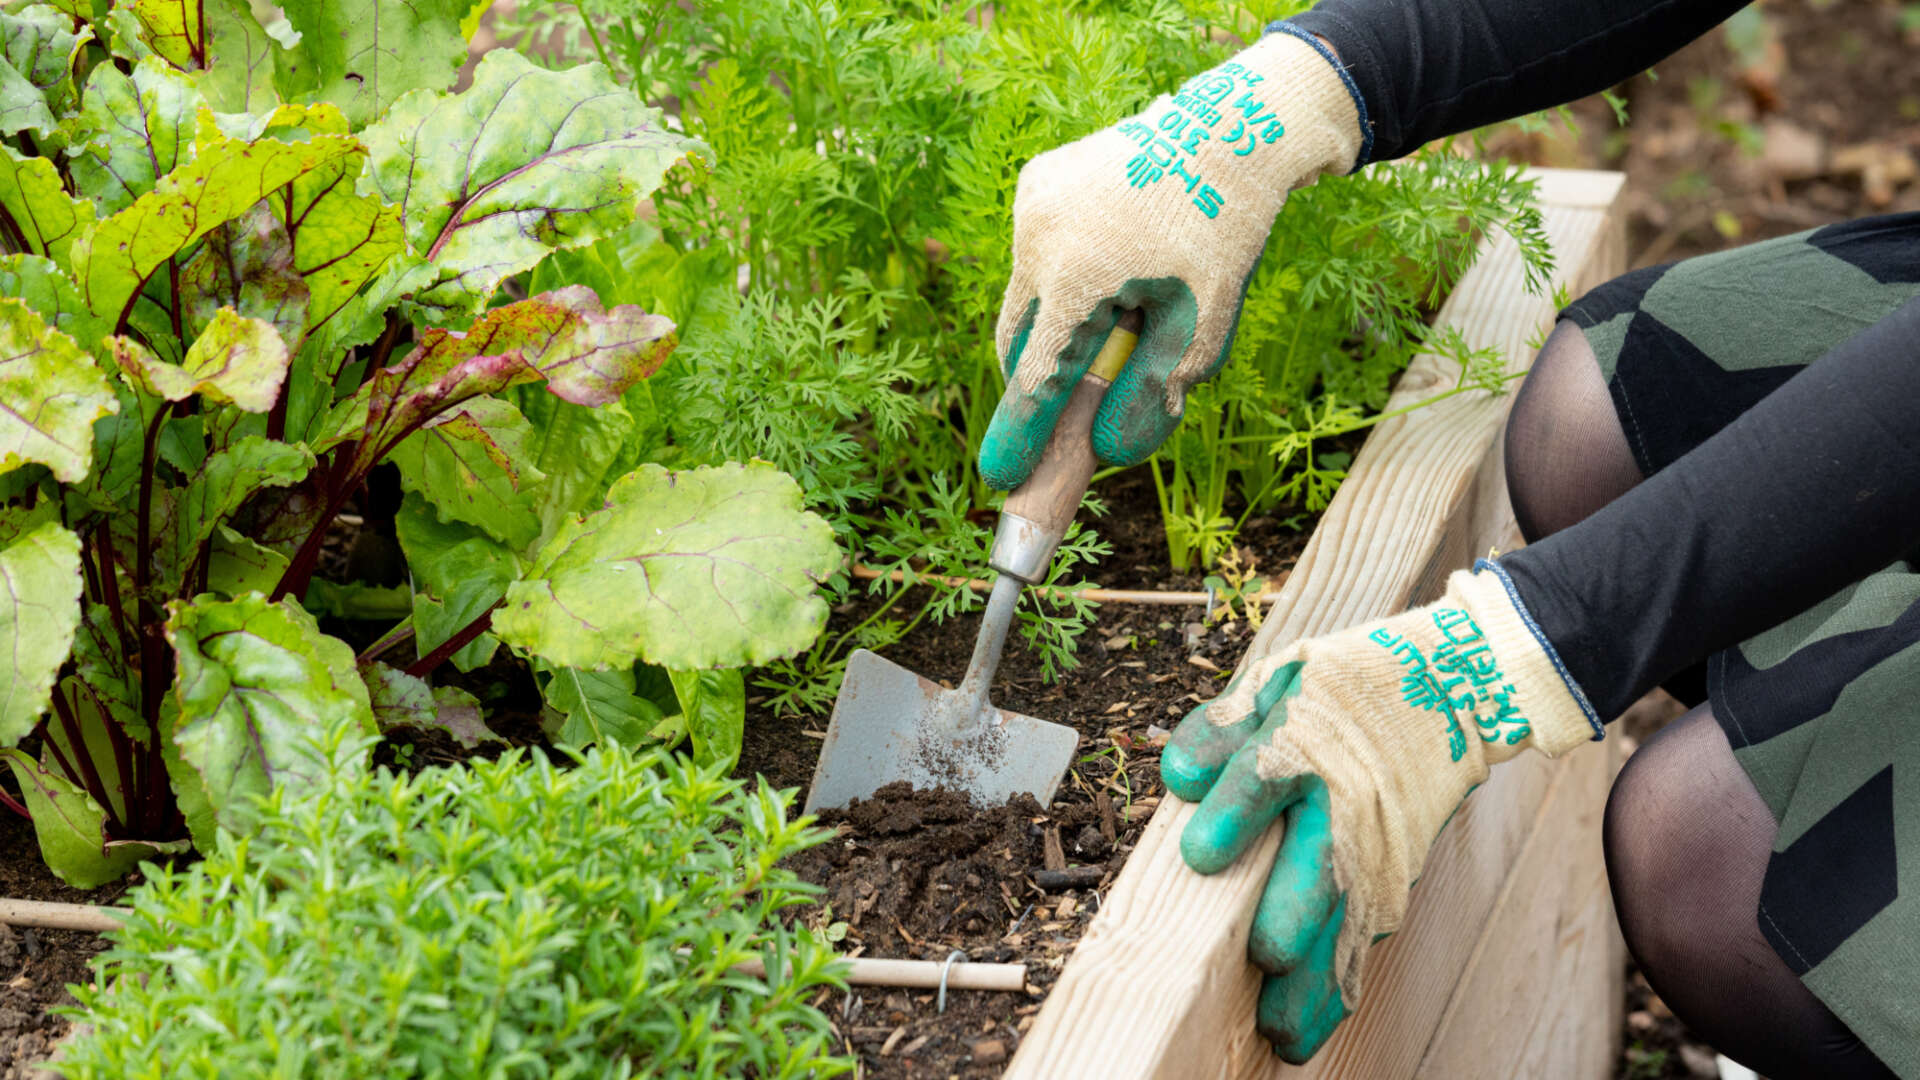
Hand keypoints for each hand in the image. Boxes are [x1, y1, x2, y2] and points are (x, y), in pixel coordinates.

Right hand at [977, 29, 1364, 489]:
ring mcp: (1030, 204)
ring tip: (1127, 298)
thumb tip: (1113, 450)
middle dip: (1040, 375)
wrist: (1229, 130)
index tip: (1001, 477)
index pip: (1036, 374)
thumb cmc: (1224, 229)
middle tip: (1062, 406)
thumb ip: (1155, 388)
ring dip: (1060, 319)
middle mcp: (1037, 236)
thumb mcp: (1203, 321)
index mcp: (1075, 274)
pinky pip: (1037, 251)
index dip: (1022, 429)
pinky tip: (1117, 255)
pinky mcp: (1036, 182)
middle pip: (1018, 337)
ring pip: (1028, 294)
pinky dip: (1063, 273)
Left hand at [1159, 563, 1602, 1060]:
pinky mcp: (1392, 881)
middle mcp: (1347, 801)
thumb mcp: (1280, 681)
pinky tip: (1302, 1035)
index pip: (1264, 775)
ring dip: (1317, 979)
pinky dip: (1337, 992)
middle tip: (1266, 956)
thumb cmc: (1340, 692)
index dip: (1233, 813)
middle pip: (1324, 862)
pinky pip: (1362, 943)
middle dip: (1296, 912)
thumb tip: (1179, 776)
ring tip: (1278, 1032)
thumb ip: (1224, 728)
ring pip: (1348, 922)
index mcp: (1305, 739)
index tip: (1198, 855)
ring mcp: (1377, 847)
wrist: (1449, 690)